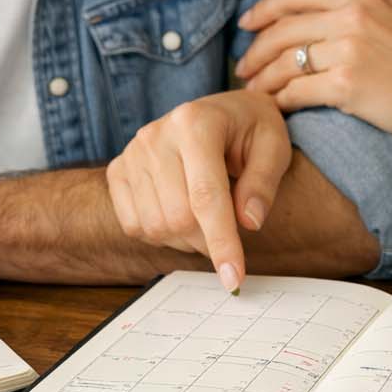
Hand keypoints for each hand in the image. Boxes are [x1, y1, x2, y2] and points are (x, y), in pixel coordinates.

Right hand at [106, 90, 291, 291]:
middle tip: (229, 231)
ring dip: (187, 239)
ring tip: (206, 216)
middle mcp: (155, 135)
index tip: (234, 279)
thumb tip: (248, 223)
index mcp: (195, 122)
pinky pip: (134, 226)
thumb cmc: (249, 130)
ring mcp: (131, 153)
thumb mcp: (273, 146)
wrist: (218, 112)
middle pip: (178, 218)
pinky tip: (180, 212)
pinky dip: (162, 234)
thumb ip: (263, 184)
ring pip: (156, 227)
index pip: (206, 196)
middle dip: (208, 241)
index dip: (221, 242)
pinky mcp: (117, 171)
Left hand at [235, 0, 391, 176]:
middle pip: (282, 29)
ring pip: (284, 62)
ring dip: (261, 79)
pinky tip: (274, 110)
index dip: (264, 8)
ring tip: (252, 93)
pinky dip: (279, 102)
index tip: (247, 23)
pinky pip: (296, 92)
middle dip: (255, 49)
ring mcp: (347, 53)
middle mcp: (351, 20)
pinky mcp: (346, 89)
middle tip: (242, 67)